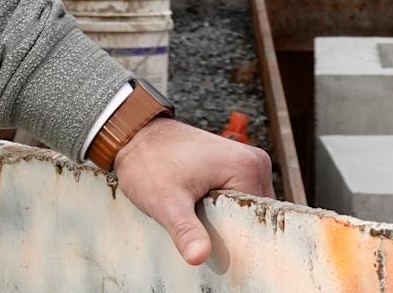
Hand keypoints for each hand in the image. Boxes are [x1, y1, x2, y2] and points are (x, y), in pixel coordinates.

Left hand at [112, 118, 272, 264]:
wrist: (134, 134)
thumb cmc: (148, 162)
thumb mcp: (165, 202)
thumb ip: (185, 231)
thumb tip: (198, 257)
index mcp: (248, 168)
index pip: (258, 220)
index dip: (236, 236)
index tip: (210, 238)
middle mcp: (255, 162)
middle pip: (254, 214)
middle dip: (229, 226)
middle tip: (198, 222)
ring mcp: (245, 161)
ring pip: (245, 208)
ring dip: (224, 217)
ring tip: (197, 211)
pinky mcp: (234, 164)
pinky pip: (237, 197)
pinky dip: (221, 206)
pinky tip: (200, 205)